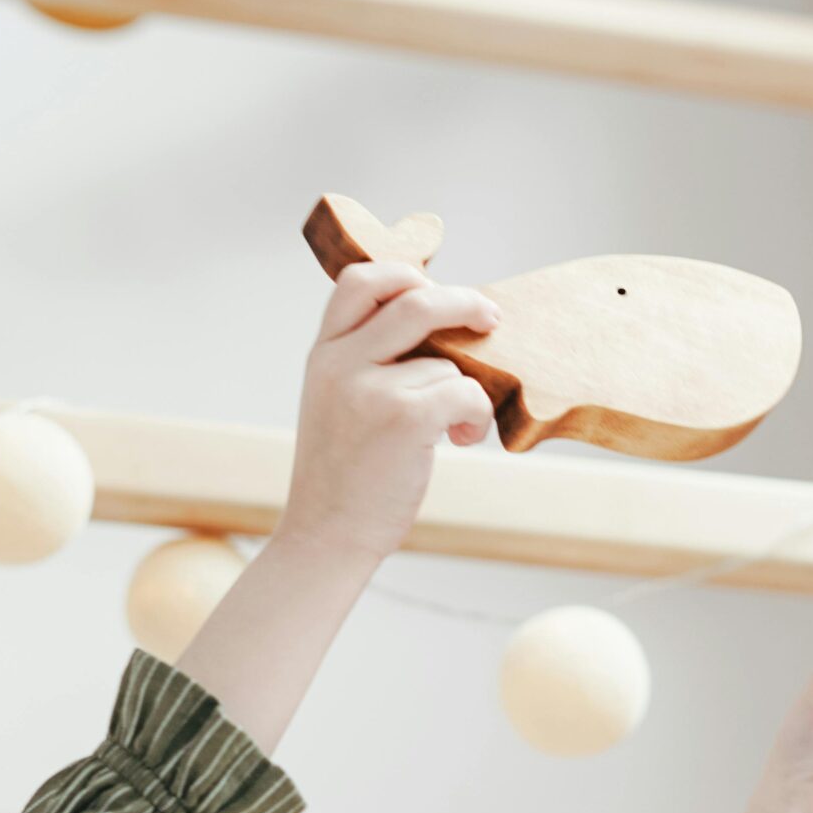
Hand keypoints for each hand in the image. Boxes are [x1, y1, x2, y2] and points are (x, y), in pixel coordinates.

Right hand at [270, 261, 499, 567]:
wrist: (326, 538)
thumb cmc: (343, 478)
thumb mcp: (336, 404)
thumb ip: (366, 362)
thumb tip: (440, 327)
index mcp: (322, 355)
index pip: (360, 280)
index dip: (404, 273)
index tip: (434, 288)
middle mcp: (339, 363)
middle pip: (414, 298)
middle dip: (464, 302)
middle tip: (490, 319)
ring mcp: (369, 389)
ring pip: (448, 361)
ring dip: (467, 392)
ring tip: (456, 427)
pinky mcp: (404, 418)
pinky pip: (465, 391)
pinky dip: (476, 416)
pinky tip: (460, 440)